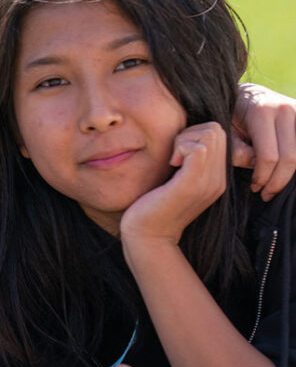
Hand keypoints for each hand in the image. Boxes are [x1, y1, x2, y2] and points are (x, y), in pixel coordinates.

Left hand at [120, 123, 226, 246]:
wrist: (148, 236)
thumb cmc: (153, 205)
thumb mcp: (174, 179)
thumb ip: (184, 161)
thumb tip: (179, 135)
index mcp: (215, 177)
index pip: (218, 134)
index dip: (194, 133)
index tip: (176, 153)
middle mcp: (217, 179)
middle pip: (216, 130)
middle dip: (190, 132)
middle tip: (173, 153)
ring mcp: (208, 182)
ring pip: (210, 134)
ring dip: (185, 139)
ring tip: (173, 159)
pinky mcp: (192, 184)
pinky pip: (198, 148)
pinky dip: (181, 147)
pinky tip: (171, 164)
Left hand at [232, 83, 295, 199]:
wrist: (245, 94)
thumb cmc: (230, 114)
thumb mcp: (225, 131)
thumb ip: (237, 150)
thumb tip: (255, 167)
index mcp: (262, 111)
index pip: (269, 156)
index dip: (262, 176)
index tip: (255, 188)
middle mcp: (285, 109)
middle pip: (290, 158)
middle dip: (278, 181)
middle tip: (266, 194)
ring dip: (290, 175)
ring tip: (274, 187)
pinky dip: (294, 164)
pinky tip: (283, 174)